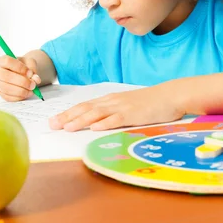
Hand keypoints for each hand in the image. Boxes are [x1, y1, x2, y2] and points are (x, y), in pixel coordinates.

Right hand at [0, 55, 41, 101]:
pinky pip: (8, 97)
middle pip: (6, 77)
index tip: (30, 73)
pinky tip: (26, 93)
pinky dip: (19, 97)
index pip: (8, 62)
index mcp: (1, 60)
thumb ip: (33, 68)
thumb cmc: (22, 66)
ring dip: (21, 91)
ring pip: (7, 89)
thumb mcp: (29, 62)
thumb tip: (35, 79)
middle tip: (33, 84)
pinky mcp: (0, 93)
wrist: (20, 72)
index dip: (20, 68)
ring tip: (31, 89)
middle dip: (22, 82)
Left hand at [48, 85, 184, 131]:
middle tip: (52, 125)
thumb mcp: (128, 106)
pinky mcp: (134, 114)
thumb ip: (114, 113)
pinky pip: (116, 119)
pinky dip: (104, 123)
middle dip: (67, 117)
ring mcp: (123, 107)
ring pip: (97, 114)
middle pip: (86, 109)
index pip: (85, 106)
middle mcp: (113, 102)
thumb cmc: (151, 102)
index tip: (55, 120)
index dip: (68, 113)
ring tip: (67, 127)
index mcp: (110, 100)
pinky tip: (94, 128)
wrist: (171, 95)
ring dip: (80, 120)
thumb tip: (98, 123)